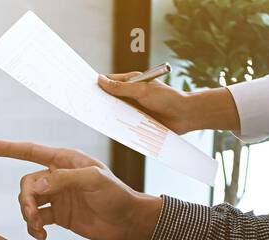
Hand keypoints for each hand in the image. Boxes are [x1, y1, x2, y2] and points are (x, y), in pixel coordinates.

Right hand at [0, 140, 162, 239]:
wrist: (128, 220)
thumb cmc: (117, 194)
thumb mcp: (93, 181)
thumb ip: (64, 180)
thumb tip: (37, 185)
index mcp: (65, 161)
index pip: (31, 151)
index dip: (9, 149)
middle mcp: (58, 176)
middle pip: (27, 184)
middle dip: (25, 200)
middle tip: (31, 215)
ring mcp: (58, 196)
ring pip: (29, 202)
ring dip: (28, 216)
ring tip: (38, 228)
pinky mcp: (59, 215)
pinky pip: (37, 219)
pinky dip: (34, 228)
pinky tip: (42, 234)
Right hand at [97, 74, 240, 134]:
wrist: (186, 116)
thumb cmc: (167, 98)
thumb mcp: (142, 91)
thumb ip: (121, 88)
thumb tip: (101, 80)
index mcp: (132, 83)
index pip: (110, 81)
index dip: (97, 84)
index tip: (83, 88)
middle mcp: (132, 95)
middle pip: (110, 98)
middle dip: (99, 101)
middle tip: (84, 105)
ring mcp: (134, 109)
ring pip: (115, 112)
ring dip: (107, 115)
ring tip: (92, 118)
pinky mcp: (138, 122)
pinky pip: (123, 124)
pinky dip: (116, 126)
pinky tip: (107, 129)